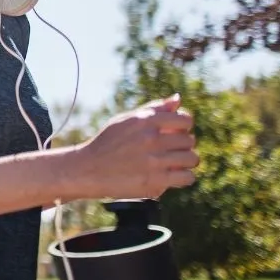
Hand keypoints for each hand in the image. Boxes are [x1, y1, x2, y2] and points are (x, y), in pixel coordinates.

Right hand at [73, 94, 198, 199]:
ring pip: (192, 159)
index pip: (185, 120)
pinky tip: (171, 176)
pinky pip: (187, 177)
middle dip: (183, 146)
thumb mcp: (126, 120)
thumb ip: (153, 109)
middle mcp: (151, 139)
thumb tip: (178, 99)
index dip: (183, 127)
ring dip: (185, 162)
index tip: (174, 134)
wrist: (87, 169)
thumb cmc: (107, 143)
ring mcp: (154, 160)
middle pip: (189, 140)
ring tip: (173, 164)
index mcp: (145, 120)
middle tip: (169, 151)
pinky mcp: (155, 181)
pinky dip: (183, 178)